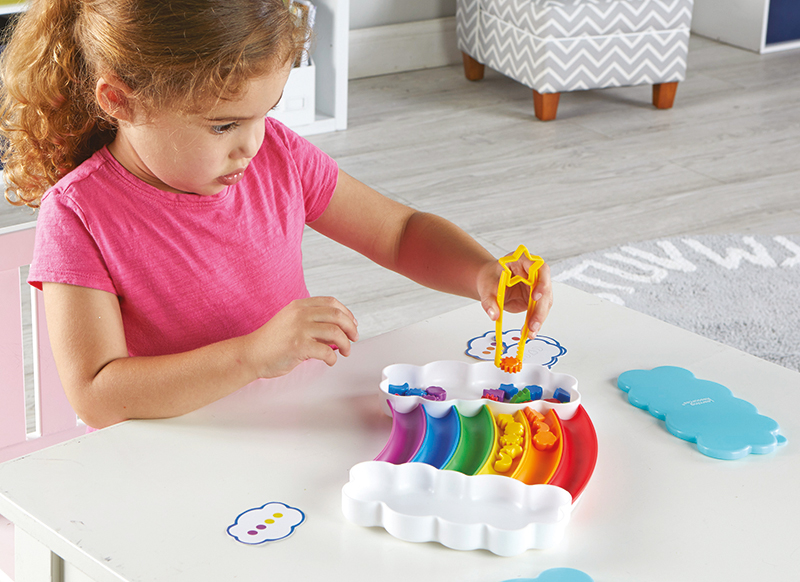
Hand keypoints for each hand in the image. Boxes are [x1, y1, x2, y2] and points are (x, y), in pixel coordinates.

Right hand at [244, 296, 358, 378]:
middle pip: (337, 316)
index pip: (331, 302)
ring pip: (335, 332)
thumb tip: (337, 331)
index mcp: (299, 306)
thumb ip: (311, 322)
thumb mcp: (291, 322)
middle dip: (351, 328)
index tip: (352, 323)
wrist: (251, 354)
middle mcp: (300, 314)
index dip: (346, 313)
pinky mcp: (298, 346)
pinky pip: (326, 351)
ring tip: (345, 352)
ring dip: (345, 344)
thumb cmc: (271, 342)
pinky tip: (330, 361)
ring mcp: (299, 329)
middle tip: (354, 338)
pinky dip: (333, 358)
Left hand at [478, 253, 552, 336]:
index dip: (541, 282)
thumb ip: (490, 301)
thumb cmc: (490, 279)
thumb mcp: (486, 288)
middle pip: (545, 289)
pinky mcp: (536, 298)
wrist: (489, 283)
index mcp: (523, 261)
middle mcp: (534, 273)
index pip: (539, 268)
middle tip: (532, 324)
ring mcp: (537, 285)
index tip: (535, 296)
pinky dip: (535, 321)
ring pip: (545, 302)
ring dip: (539, 318)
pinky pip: (539, 310)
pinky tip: (530, 331)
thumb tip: (493, 315)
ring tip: (530, 332)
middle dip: (540, 309)